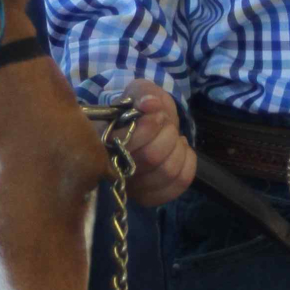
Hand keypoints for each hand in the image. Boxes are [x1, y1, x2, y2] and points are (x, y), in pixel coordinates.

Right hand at [122, 81, 196, 206]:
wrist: (144, 127)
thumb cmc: (137, 110)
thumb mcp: (138, 92)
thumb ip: (143, 92)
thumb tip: (150, 104)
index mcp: (101, 142)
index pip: (127, 144)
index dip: (148, 128)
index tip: (156, 113)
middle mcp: (112, 171)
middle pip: (151, 157)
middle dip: (167, 134)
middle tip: (166, 124)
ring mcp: (130, 188)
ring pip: (167, 172)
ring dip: (178, 148)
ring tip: (174, 137)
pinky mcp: (149, 197)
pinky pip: (179, 183)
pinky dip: (188, 162)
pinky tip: (181, 151)